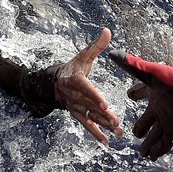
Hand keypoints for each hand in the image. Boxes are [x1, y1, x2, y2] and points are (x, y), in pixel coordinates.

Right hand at [54, 28, 123, 144]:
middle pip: (90, 105)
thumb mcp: (84, 55)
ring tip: (118, 131)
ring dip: (104, 125)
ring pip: (91, 116)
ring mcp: (75, 106)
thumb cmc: (73, 67)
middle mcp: (74, 95)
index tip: (105, 104)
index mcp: (75, 80)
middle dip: (104, 114)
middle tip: (116, 121)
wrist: (55, 82)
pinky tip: (107, 141)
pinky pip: (86, 125)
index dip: (95, 97)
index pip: (86, 89)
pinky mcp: (77, 114)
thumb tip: (107, 31)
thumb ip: (97, 46)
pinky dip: (96, 133)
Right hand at [109, 51, 172, 159]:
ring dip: (149, 143)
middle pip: (147, 120)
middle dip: (141, 128)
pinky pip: (165, 142)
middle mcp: (159, 107)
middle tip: (136, 134)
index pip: (139, 93)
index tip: (130, 95)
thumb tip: (113, 54)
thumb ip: (132, 65)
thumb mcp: (149, 72)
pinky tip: (153, 157)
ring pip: (155, 134)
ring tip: (143, 152)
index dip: (134, 94)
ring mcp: (167, 119)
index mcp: (153, 92)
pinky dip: (159, 150)